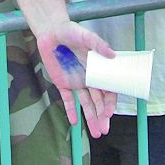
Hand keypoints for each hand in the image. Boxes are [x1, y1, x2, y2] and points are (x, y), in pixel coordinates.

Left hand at [32, 22, 117, 138]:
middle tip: (104, 130)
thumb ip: (99, 45)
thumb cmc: (70, 31)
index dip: (109, 102)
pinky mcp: (62, 83)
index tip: (109, 113)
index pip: (108, 90)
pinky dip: (71, 111)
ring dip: (91, 118)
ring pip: (86, 104)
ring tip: (97, 133)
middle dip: (102, 116)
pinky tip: (75, 123)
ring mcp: (76, 82)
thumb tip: (113, 55)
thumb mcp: (86, 36)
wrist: (50, 31)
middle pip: (98, 101)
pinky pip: (68, 99)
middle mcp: (89, 78)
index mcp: (98, 68)